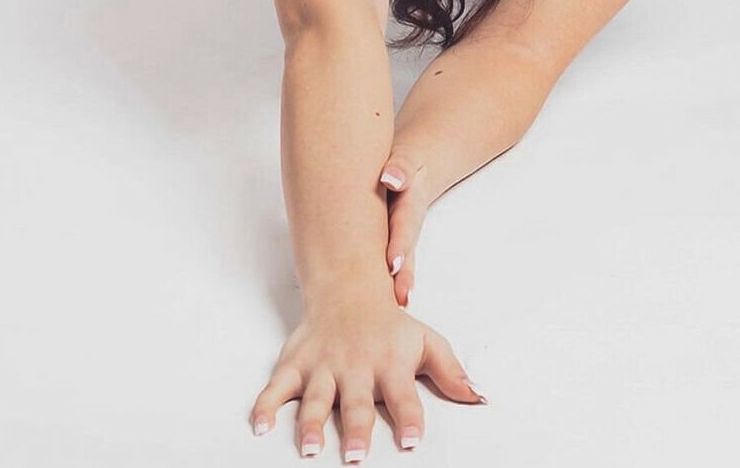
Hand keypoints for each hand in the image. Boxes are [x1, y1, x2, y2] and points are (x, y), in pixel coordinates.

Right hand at [249, 292, 485, 457]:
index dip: (409, 419)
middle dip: (357, 429)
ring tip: (310, 449)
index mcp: (390, 363)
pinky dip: (266, 405)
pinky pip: (277, 386)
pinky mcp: (296, 364)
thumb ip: (451, 373)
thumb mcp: (426, 341)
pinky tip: (260, 426)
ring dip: (312, 424)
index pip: (404, 396)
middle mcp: (356, 366)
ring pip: (317, 398)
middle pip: (357, 403)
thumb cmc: (390, 325)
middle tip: (356, 457)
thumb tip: (480, 398)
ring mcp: (323, 366)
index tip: (411, 442)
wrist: (348, 288)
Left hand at [378, 149, 430, 308]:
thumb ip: (402, 167)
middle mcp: (406, 227)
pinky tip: (375, 304)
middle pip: (405, 254)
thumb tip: (391, 178)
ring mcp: (399, 239)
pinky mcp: (388, 247)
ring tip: (395, 306)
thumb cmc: (405, 165)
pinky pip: (386, 266)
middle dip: (403, 276)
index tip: (393, 264)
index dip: (400, 246)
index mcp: (410, 205)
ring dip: (398, 286)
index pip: (405, 227)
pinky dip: (385, 285)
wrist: (415, 171)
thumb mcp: (407, 159)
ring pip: (400, 265)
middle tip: (399, 298)